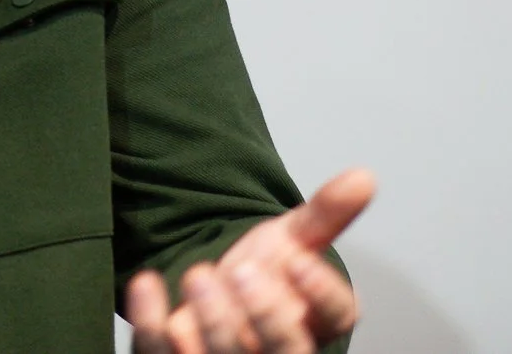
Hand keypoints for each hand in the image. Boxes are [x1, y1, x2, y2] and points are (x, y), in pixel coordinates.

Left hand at [125, 168, 374, 353]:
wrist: (214, 296)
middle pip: (286, 351)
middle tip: (244, 271)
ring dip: (214, 320)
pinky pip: (163, 353)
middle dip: (266, 317)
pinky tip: (148, 284)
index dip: (321, 294)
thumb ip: (326, 213)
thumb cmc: (262, 273)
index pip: (335, 316)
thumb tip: (363, 176)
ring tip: (200, 273)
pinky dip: (152, 321)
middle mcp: (279, 350)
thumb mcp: (293, 240)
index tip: (299, 261)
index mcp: (315, 320)